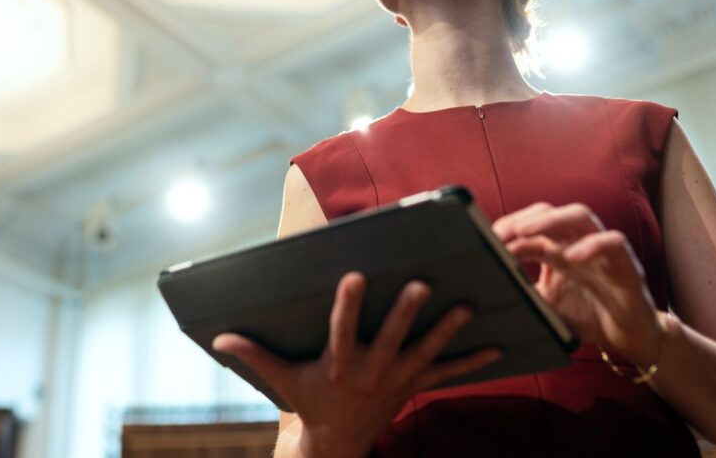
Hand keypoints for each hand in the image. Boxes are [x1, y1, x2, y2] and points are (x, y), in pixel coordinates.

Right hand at [211, 273, 501, 457]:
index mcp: (339, 363)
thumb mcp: (281, 379)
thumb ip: (254, 353)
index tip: (353, 275)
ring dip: (446, 330)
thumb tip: (219, 337)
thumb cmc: (309, 401)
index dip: (348, 304)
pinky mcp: (414, 385)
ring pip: (426, 351)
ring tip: (467, 308)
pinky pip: (447, 373)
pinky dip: (471, 362)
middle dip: (407, 312)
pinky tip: (497, 346)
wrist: (339, 442)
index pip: (342, 329)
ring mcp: (397, 378)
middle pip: (392, 337)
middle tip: (422, 283)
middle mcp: (371, 370)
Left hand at [493, 202, 666, 367]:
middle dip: (524, 218)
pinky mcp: (626, 265)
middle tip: (499, 232)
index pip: (530, 225)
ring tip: (525, 231)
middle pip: (551, 212)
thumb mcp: (546, 306)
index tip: (484, 239)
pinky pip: (614, 242)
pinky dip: (593, 244)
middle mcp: (578, 243)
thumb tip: (486, 295)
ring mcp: (602, 250)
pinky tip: (572, 257)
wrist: (629, 340)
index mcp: (557, 249)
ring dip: (551, 220)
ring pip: (581, 216)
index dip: (507, 229)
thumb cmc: (587, 317)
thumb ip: (522, 295)